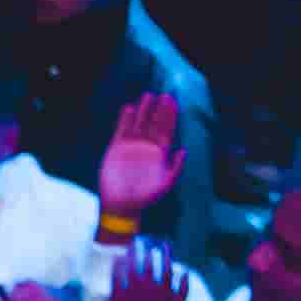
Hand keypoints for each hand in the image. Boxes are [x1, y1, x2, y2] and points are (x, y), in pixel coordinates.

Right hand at [93, 90, 185, 220]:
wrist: (121, 205)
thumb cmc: (145, 197)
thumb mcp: (165, 184)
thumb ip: (174, 168)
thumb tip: (184, 151)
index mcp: (159, 153)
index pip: (167, 130)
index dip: (170, 116)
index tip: (173, 103)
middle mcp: (146, 147)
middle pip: (154, 123)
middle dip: (159, 110)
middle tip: (164, 95)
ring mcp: (131, 146)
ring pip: (139, 123)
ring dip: (143, 110)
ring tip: (147, 96)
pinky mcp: (116, 148)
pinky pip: (121, 130)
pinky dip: (125, 119)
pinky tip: (129, 109)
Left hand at [104, 240, 192, 300]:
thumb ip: (183, 293)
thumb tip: (184, 272)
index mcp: (164, 296)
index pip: (166, 267)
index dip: (165, 254)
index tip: (163, 244)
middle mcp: (149, 295)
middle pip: (148, 265)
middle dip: (146, 250)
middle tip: (143, 240)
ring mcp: (131, 298)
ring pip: (131, 268)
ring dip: (132, 254)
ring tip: (131, 245)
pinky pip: (116, 278)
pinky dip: (117, 267)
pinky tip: (117, 258)